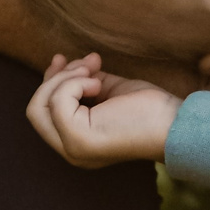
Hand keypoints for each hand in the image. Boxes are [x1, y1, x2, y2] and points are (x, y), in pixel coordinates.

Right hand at [28, 52, 179, 166]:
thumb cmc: (149, 108)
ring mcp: (73, 148)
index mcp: (76, 142)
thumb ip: (83, 82)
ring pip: (39, 106)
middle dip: (55, 79)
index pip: (43, 112)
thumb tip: (63, 62)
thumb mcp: (108, 91)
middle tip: (86, 65)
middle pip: (35, 110)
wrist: (175, 124)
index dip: (49, 82)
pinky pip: (58, 102)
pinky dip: (74, 83)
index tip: (64, 58)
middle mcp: (70, 151)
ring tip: (94, 73)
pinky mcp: (79, 140)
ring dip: (64, 80)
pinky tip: (98, 84)